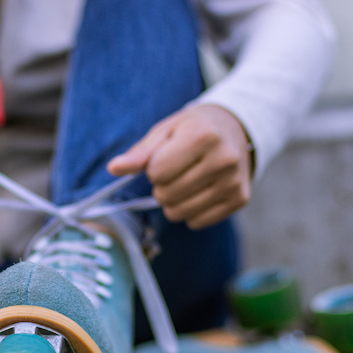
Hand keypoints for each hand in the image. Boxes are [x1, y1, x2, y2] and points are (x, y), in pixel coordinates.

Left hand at [107, 104, 252, 229]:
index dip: (152, 168)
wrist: (235, 130)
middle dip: (161, 186)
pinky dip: (190, 211)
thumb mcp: (165, 131)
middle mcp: (223, 159)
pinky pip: (196, 222)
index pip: (157, 172)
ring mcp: (234, 181)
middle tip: (175, 171)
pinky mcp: (240, 199)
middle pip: (166, 195)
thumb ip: (140, 153)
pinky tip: (200, 191)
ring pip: (179, 213)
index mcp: (202, 135)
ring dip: (173, 202)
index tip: (165, 157)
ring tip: (186, 181)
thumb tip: (113, 169)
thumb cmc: (193, 129)